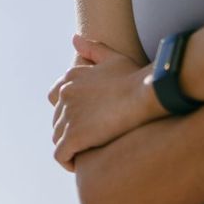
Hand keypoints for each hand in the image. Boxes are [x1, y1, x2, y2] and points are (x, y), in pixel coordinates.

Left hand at [47, 34, 159, 171]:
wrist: (147, 94)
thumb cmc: (136, 77)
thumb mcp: (113, 58)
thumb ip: (93, 49)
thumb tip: (74, 39)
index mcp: (71, 78)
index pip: (56, 98)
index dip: (70, 112)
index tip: (85, 121)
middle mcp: (65, 95)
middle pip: (57, 119)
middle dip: (70, 130)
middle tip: (90, 141)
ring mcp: (68, 116)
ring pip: (57, 138)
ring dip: (69, 147)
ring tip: (87, 155)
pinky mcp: (73, 137)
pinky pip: (60, 155)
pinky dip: (68, 161)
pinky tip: (82, 164)